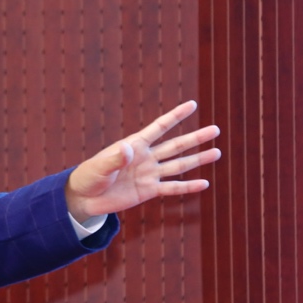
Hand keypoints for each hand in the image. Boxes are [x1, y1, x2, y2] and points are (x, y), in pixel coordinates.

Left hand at [65, 100, 221, 222]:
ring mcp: (149, 174)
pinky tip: (204, 184)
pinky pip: (171, 188)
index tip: (192, 105)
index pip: (159, 128)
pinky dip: (187, 187)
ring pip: (179, 165)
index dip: (175, 116)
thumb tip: (129, 148)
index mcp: (134, 145)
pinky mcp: (148, 191)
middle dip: (195, 138)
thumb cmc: (89, 176)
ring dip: (198, 159)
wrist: (85, 197)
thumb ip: (115, 158)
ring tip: (217, 152)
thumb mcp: (100, 166)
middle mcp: (146, 157)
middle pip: (175, 146)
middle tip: (215, 129)